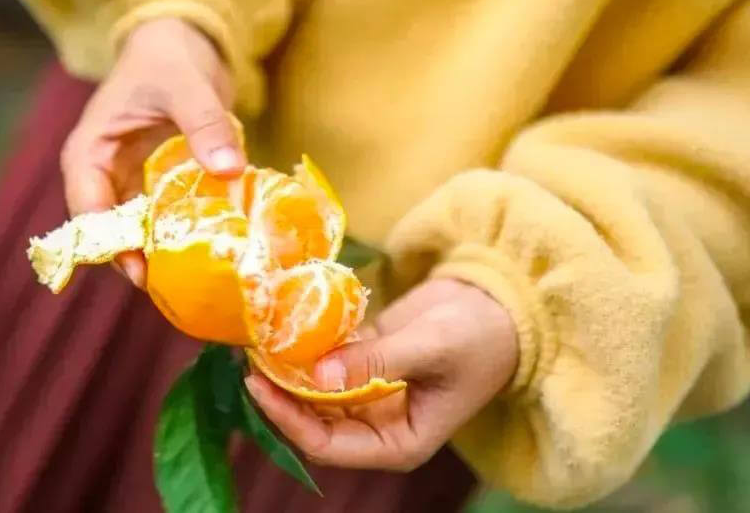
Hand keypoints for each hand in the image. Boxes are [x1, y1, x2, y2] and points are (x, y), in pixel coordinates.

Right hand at [60, 18, 244, 286]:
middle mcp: (102, 175)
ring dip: (161, 252)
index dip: (110, 243)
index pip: (88, 210)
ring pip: (136, 232)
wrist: (180, 40)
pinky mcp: (155, 186)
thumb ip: (204, 124)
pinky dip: (180, 233)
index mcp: (89, 152)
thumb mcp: (186, 85)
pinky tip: (209, 249)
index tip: (141, 270)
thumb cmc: (168, 57)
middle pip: (110, 232)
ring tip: (194, 277)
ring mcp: (129, 183)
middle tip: (174, 285)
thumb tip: (229, 169)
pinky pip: (163, 220)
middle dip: (138, 258)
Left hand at [244, 278, 517, 470]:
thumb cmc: (480, 336)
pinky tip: (280, 323)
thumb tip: (318, 374)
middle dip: (279, 392)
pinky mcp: (363, 366)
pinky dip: (304, 347)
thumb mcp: (430, 347)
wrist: (501, 304)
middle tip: (248, 354)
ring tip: (256, 337)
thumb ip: (376, 361)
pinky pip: (325, 364)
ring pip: (312, 392)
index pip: (328, 445)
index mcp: (399, 443)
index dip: (288, 418)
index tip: (258, 384)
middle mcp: (378, 428)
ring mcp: (368, 397)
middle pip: (312, 421)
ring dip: (286, 368)